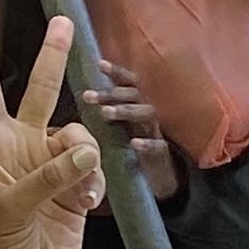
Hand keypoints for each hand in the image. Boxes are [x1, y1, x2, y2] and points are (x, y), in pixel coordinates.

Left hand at [0, 10, 101, 248]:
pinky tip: (86, 204)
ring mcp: (51, 167)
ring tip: (79, 187)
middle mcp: (22, 148)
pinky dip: (94, 182)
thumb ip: (46, 178)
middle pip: (40, 92)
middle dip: (53, 58)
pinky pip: (95, 168)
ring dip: (83, 153)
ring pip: (78, 134)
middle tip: (65, 22)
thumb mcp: (9, 211)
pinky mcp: (77, 189)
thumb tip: (85, 153)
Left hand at [80, 57, 177, 199]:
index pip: (129, 84)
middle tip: (88, 97)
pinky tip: (134, 144)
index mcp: (137, 107)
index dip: (116, 73)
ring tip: (105, 113)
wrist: (160, 184)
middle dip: (112, 93)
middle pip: (135, 95)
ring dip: (126, 111)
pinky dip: (148, 144)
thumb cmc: (134, 154)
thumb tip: (84, 97)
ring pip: (147, 115)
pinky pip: (159, 147)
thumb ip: (107, 116)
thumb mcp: (121, 131)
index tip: (99, 64)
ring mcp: (158, 133)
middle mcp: (148, 115)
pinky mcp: (164, 157)